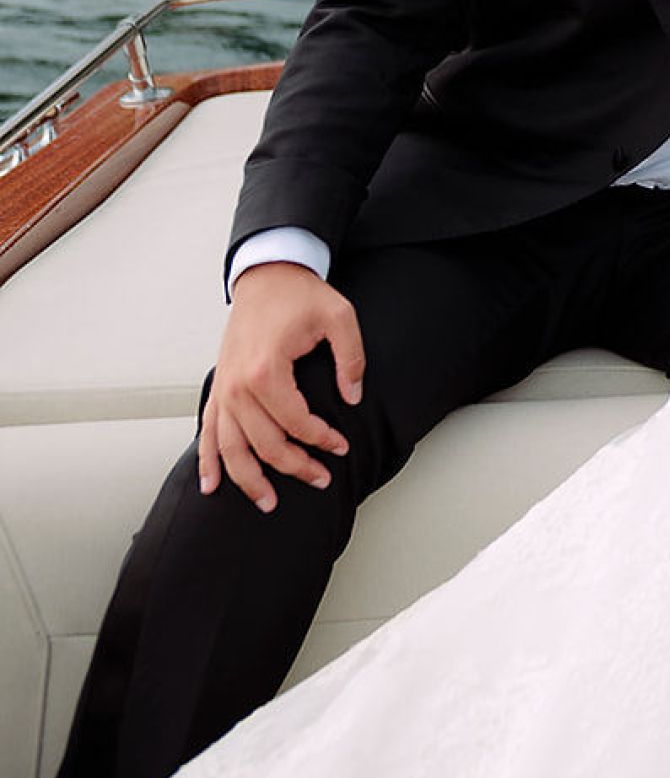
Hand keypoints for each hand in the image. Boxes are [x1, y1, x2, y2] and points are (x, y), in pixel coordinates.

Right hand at [198, 263, 364, 512]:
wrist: (267, 274)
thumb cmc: (300, 294)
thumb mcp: (339, 317)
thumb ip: (350, 359)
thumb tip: (353, 398)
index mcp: (267, 369)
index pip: (296, 422)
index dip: (321, 439)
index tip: (341, 447)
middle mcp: (238, 385)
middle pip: (265, 443)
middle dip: (294, 466)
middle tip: (320, 480)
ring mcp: (224, 388)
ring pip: (232, 447)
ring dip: (249, 479)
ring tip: (268, 503)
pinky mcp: (218, 386)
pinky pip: (208, 430)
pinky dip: (207, 460)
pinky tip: (211, 485)